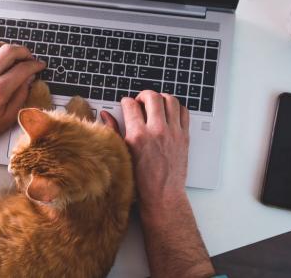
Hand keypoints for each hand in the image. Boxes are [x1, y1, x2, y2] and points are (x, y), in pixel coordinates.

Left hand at [0, 41, 45, 149]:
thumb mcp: (8, 118)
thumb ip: (21, 96)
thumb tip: (29, 80)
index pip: (23, 69)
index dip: (35, 65)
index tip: (39, 66)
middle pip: (10, 51)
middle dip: (24, 52)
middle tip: (29, 58)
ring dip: (8, 47)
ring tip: (14, 55)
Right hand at [105, 90, 189, 211]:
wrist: (162, 195)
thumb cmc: (141, 180)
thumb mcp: (122, 155)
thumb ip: (113, 131)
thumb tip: (106, 116)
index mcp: (138, 136)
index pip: (131, 105)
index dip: (126, 102)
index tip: (126, 104)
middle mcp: (157, 131)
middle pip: (152, 97)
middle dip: (144, 95)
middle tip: (140, 101)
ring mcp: (173, 133)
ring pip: (171, 100)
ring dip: (161, 98)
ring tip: (156, 105)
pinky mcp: (184, 137)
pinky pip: (184, 112)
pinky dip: (177, 108)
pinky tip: (169, 113)